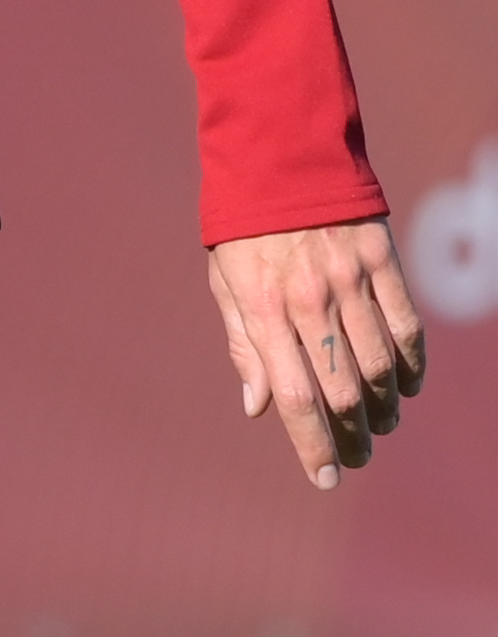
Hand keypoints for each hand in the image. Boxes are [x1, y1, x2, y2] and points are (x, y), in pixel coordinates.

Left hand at [207, 218, 428, 489]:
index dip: (311, 443)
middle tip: (356, 456)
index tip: (325, 477)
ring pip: (379, 365)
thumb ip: (244, 347)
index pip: (294, 396)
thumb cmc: (244, 230)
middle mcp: (311, 301)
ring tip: (379, 426)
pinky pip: (406, 326)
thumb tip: (257, 408)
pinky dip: (411, 364)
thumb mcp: (226, 284)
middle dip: (352, 435)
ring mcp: (352, 282)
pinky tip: (406, 385)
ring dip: (384, 406)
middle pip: (343, 389)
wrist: (280, 159)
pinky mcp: (383, 264)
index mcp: (265, 310)